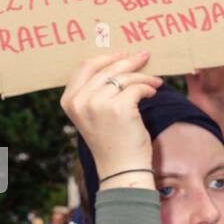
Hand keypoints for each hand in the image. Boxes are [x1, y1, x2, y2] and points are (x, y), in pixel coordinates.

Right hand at [60, 51, 163, 188]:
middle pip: (106, 68)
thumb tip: (118, 59)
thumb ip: (94, 90)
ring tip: (155, 82)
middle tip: (145, 56)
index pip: (85, 66)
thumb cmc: (111, 140)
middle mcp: (80, 101)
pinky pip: (137, 87)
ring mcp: (97, 105)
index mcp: (69, 100)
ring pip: (124, 76)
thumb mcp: (93, 114)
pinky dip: (149, 88)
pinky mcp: (118, 109)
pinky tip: (153, 93)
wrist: (121, 168)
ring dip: (143, 76)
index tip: (123, 54)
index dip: (106, 57)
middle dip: (129, 61)